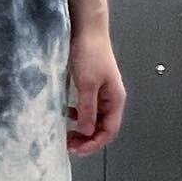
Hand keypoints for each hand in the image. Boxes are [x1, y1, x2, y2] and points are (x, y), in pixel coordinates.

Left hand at [66, 30, 125, 155]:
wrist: (86, 30)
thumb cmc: (89, 54)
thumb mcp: (87, 84)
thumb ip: (88, 109)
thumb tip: (87, 132)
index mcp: (115, 99)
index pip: (109, 130)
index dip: (93, 143)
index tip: (76, 150)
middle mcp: (111, 98)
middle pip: (101, 127)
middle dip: (87, 139)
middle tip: (68, 146)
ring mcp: (101, 93)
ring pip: (93, 119)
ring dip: (82, 129)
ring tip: (66, 135)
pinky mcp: (90, 86)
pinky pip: (86, 108)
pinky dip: (78, 116)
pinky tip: (67, 116)